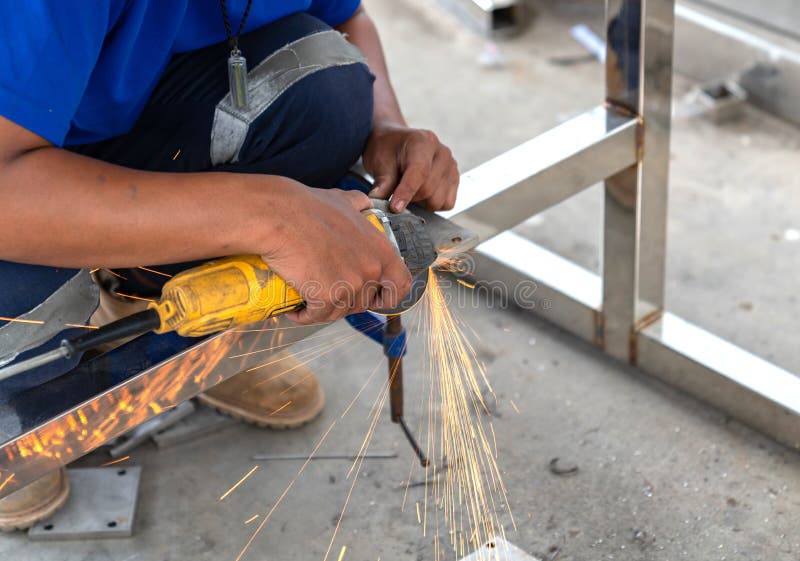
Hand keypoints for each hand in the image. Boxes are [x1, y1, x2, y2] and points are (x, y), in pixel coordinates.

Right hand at [260, 182, 411, 324]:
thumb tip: (364, 202)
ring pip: (340, 311)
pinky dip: (305, 316)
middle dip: (346, 301)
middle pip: (364, 302)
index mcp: (381, 250)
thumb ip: (359, 204)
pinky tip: (296, 310)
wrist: (280, 216)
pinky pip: (317, 316)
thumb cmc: (307, 207)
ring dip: (324, 310)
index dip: (389, 295)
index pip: (400, 284)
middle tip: (328, 293)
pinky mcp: (327, 296)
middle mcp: (371, 270)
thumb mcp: (344, 200)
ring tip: (309, 299)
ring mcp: (350, 285)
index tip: (376, 299)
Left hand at [363, 122, 458, 212]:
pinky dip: (432, 204)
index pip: (419, 172)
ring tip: (410, 189)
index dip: (406, 192)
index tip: (394, 208)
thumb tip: (378, 200)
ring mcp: (451, 166)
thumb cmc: (388, 150)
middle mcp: (442, 153)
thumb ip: (382, 182)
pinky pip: (446, 204)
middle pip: (428, 190)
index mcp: (423, 142)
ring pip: (438, 200)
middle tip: (396, 191)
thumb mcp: (379, 161)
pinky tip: (422, 193)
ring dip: (421, 202)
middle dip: (410, 198)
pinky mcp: (455, 179)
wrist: (397, 144)